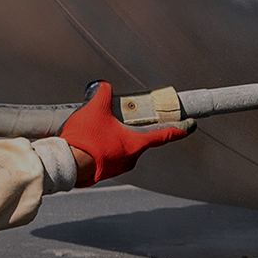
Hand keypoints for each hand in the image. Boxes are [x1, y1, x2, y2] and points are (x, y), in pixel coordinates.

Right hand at [59, 80, 194, 186]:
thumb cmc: (86, 139)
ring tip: (99, 129)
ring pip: (123, 148)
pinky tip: (91, 140)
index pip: (164, 135)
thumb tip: (103, 86)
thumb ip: (102, 93)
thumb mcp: (95, 109)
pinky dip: (104, 147)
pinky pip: (109, 156)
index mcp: (136, 144)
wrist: (66, 164)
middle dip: (133, 129)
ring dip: (115, 138)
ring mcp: (117, 168)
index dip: (179, 129)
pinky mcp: (103, 172)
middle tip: (124, 119)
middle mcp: (131, 158)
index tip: (191, 125)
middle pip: (139, 141)